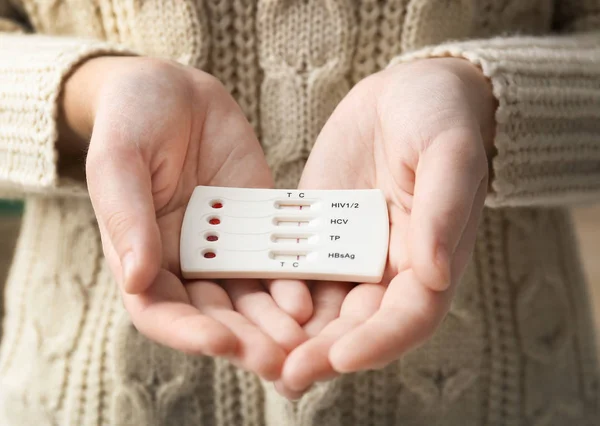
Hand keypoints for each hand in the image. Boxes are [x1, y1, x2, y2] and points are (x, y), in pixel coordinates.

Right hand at [60, 57, 310, 379]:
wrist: (173, 89)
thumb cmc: (132, 120)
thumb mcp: (119, 161)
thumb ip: (126, 217)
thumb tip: (134, 279)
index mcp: (142, 255)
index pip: (161, 311)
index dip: (189, 333)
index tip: (221, 342)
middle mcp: (184, 260)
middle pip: (214, 314)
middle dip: (244, 338)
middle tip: (277, 357)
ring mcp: (224, 244)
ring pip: (249, 295)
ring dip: (274, 321)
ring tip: (302, 337)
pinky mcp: (256, 223)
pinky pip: (274, 257)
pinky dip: (291, 280)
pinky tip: (311, 294)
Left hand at [276, 58, 495, 396]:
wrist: (402, 95)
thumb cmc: (438, 118)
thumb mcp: (449, 152)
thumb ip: (445, 210)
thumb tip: (432, 273)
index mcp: (432, 258)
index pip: (411, 316)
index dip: (379, 342)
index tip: (342, 357)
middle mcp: (391, 268)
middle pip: (361, 325)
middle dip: (327, 352)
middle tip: (288, 373)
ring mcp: (351, 253)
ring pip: (325, 310)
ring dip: (296, 338)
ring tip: (261, 359)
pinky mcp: (318, 234)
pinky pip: (296, 271)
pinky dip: (276, 296)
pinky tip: (248, 311)